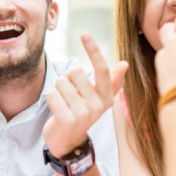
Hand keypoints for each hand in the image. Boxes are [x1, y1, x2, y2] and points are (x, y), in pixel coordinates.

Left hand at [43, 32, 128, 158]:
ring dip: (58, 91)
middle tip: (70, 96)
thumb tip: (125, 63)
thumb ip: (112, 82)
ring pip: (61, 82)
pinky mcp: (67, 119)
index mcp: (106, 97)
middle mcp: (98, 105)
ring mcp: (83, 113)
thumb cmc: (82, 114)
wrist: (69, 142)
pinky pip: (52, 94)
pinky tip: (57, 112)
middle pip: (74, 72)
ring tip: (64, 105)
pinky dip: (51, 101)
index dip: (94, 50)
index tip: (85, 34)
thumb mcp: (99, 99)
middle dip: (67, 80)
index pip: (102, 69)